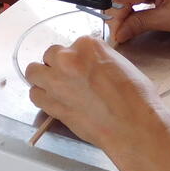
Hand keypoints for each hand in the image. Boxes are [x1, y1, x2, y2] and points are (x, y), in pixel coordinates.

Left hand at [24, 36, 169, 164]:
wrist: (132, 126)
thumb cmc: (136, 99)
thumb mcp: (122, 66)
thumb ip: (101, 61)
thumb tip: (94, 66)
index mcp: (88, 46)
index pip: (75, 44)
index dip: (79, 57)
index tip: (84, 67)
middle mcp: (68, 59)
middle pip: (51, 54)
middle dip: (58, 64)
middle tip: (69, 76)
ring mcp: (56, 81)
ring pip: (34, 71)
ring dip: (43, 77)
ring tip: (55, 86)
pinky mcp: (52, 104)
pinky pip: (34, 94)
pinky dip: (41, 96)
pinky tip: (53, 100)